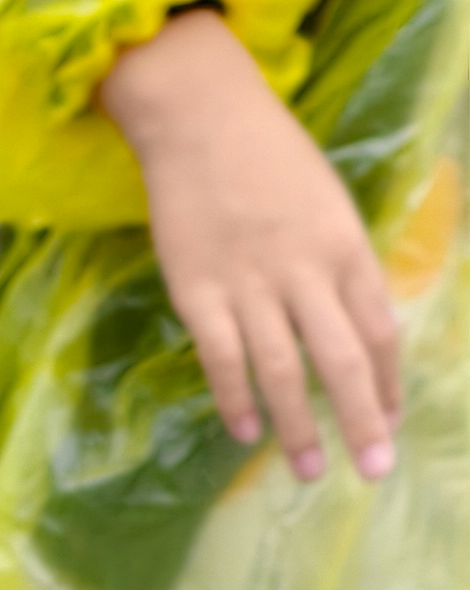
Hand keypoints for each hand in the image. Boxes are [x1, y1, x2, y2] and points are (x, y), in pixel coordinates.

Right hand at [97, 5, 397, 483]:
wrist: (203, 118)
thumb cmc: (269, 158)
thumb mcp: (326, 203)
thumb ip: (339, 265)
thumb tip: (351, 330)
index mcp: (345, 245)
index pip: (379, 328)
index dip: (387, 384)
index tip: (389, 426)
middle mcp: (305, 269)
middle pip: (342, 359)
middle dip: (361, 421)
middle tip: (373, 472)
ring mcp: (250, 282)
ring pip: (284, 368)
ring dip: (298, 426)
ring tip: (308, 471)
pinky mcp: (198, 290)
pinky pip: (222, 357)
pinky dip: (236, 398)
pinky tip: (245, 432)